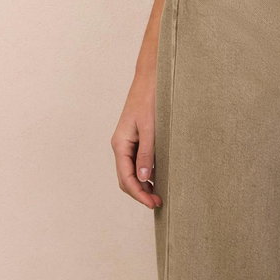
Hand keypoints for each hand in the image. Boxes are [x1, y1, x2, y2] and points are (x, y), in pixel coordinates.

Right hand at [110, 70, 162, 208]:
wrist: (151, 77)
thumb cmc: (149, 98)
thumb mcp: (150, 127)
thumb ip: (147, 152)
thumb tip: (145, 178)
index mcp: (120, 144)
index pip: (126, 178)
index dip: (139, 193)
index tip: (153, 202)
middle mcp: (121, 145)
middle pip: (126, 178)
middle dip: (140, 192)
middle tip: (158, 202)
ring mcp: (128, 142)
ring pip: (132, 171)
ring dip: (143, 184)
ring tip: (159, 194)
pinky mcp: (137, 137)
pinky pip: (138, 161)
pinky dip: (146, 172)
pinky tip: (158, 176)